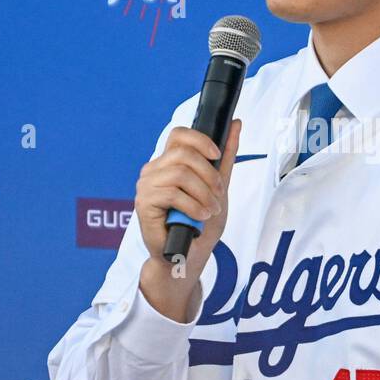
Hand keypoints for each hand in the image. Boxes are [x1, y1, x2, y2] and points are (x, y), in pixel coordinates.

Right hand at [135, 119, 240, 318]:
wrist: (187, 256)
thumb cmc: (200, 223)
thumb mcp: (219, 186)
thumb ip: (225, 157)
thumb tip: (235, 123)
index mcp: (168, 162)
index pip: (179, 135)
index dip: (201, 140)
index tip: (217, 156)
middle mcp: (153, 170)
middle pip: (183, 153)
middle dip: (209, 175)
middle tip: (218, 195)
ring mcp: (146, 186)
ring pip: (180, 173)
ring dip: (203, 194)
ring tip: (210, 210)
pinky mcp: (143, 203)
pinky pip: (173, 194)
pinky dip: (194, 206)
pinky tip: (200, 216)